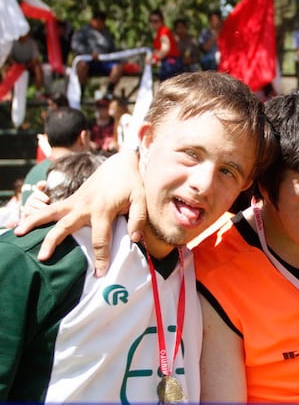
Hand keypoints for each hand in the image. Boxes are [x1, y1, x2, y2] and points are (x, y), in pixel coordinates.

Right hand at [14, 151, 146, 275]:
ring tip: (18, 234)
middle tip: (43, 259)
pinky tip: (25, 224)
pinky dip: (38, 215)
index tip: (99, 273)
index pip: (100, 239)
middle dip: (53, 243)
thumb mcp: (140, 200)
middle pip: (64, 227)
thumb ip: (138, 220)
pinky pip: (52, 208)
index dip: (100, 257)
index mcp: (102, 209)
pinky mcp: (71, 199)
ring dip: (33, 222)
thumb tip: (134, 239)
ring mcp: (75, 202)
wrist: (119, 164)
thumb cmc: (131, 184)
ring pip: (50, 214)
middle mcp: (84, 206)